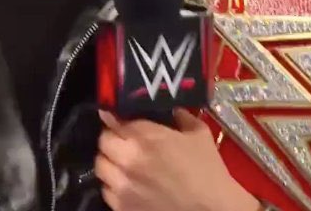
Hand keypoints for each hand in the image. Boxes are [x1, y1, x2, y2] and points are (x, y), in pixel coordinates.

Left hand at [96, 109, 259, 210]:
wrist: (210, 209)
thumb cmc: (207, 170)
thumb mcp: (199, 134)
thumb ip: (183, 117)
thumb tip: (173, 110)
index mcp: (146, 137)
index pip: (115, 119)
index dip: (115, 116)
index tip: (116, 116)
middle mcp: (128, 159)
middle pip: (103, 141)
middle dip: (112, 137)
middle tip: (123, 139)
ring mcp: (122, 185)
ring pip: (101, 165)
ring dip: (110, 160)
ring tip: (122, 162)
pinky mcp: (121, 207)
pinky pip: (106, 190)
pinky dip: (113, 184)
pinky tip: (127, 183)